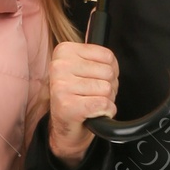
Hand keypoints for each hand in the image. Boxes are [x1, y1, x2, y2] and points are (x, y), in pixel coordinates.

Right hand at [48, 39, 119, 164]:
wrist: (65, 127)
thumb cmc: (77, 96)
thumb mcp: (84, 69)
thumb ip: (96, 56)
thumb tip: (103, 42)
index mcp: (63, 51)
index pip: (108, 56)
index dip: (110, 71)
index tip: (96, 79)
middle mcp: (59, 66)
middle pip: (108, 72)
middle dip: (108, 87)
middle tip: (93, 94)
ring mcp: (62, 86)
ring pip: (107, 89)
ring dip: (106, 100)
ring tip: (91, 103)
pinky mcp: (68, 106)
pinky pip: (104, 104)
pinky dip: (106, 112)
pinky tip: (92, 113)